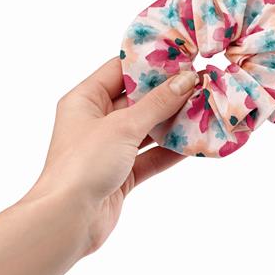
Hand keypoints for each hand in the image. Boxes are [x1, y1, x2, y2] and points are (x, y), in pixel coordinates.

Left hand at [24, 57, 197, 254]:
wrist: (68, 219)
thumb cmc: (84, 164)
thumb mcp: (123, 127)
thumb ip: (157, 104)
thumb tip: (186, 80)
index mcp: (84, 101)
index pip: (119, 71)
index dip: (150, 64)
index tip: (183, 56)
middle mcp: (95, 122)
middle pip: (136, 101)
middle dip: (168, 94)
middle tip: (203, 83)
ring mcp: (108, 150)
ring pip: (146, 130)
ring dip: (174, 123)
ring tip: (207, 110)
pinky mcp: (120, 175)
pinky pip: (149, 157)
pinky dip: (170, 151)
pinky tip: (197, 143)